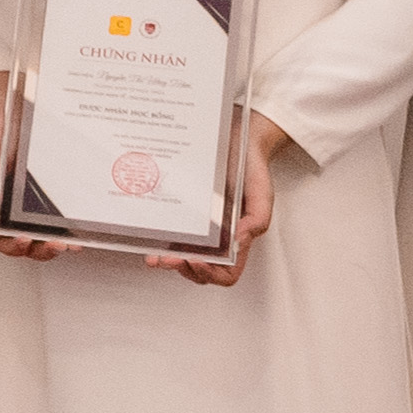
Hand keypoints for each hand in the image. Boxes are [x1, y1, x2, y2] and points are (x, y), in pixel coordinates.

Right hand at [0, 76, 60, 264]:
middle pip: (30, 245)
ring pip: (49, 236)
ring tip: (70, 243)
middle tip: (55, 244)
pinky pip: (65, 217)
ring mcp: (40, 205)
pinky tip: (80, 229)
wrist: (13, 110)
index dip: (13, 245)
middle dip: (42, 250)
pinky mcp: (57, 195)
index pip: (3, 237)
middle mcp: (20, 210)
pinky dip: (73, 228)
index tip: (22, 237)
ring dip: (60, 245)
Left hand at [168, 112, 288, 288]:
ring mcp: (197, 224)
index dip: (211, 274)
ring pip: (180, 253)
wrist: (238, 138)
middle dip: (182, 268)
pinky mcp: (183, 208)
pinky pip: (169, 228)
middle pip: (198, 268)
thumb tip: (239, 241)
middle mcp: (215, 236)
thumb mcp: (262, 194)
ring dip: (166, 259)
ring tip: (154, 256)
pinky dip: (158, 236)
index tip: (197, 260)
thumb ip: (257, 220)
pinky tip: (150, 233)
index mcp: (237, 238)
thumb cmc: (252, 168)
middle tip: (167, 259)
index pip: (226, 272)